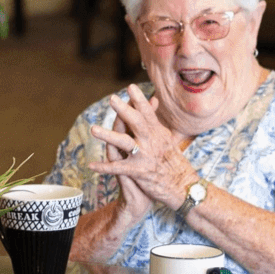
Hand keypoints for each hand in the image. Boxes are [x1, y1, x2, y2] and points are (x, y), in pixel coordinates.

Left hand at [88, 85, 200, 209]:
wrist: (183, 186)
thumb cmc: (173, 161)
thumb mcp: (166, 138)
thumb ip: (155, 120)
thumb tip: (153, 99)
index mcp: (157, 132)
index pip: (147, 113)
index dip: (139, 100)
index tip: (130, 87)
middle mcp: (152, 141)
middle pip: (137, 122)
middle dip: (124, 110)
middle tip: (112, 99)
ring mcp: (145, 156)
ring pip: (124, 143)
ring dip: (108, 135)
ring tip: (93, 129)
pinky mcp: (139, 172)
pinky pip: (118, 168)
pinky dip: (104, 167)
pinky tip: (91, 165)